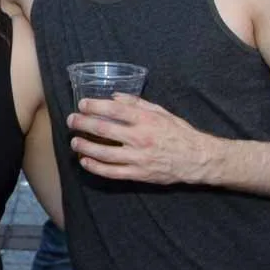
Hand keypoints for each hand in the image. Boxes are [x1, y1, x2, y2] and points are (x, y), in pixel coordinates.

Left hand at [67, 94, 213, 184]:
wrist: (198, 159)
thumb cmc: (179, 133)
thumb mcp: (161, 112)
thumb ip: (137, 103)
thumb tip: (115, 96)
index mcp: (146, 120)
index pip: (114, 109)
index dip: (94, 106)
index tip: (82, 104)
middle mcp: (140, 138)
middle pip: (103, 129)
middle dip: (83, 124)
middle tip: (71, 121)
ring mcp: (138, 157)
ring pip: (104, 153)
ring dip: (85, 147)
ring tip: (74, 142)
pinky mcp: (138, 174)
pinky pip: (112, 172)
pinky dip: (96, 167)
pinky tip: (85, 162)